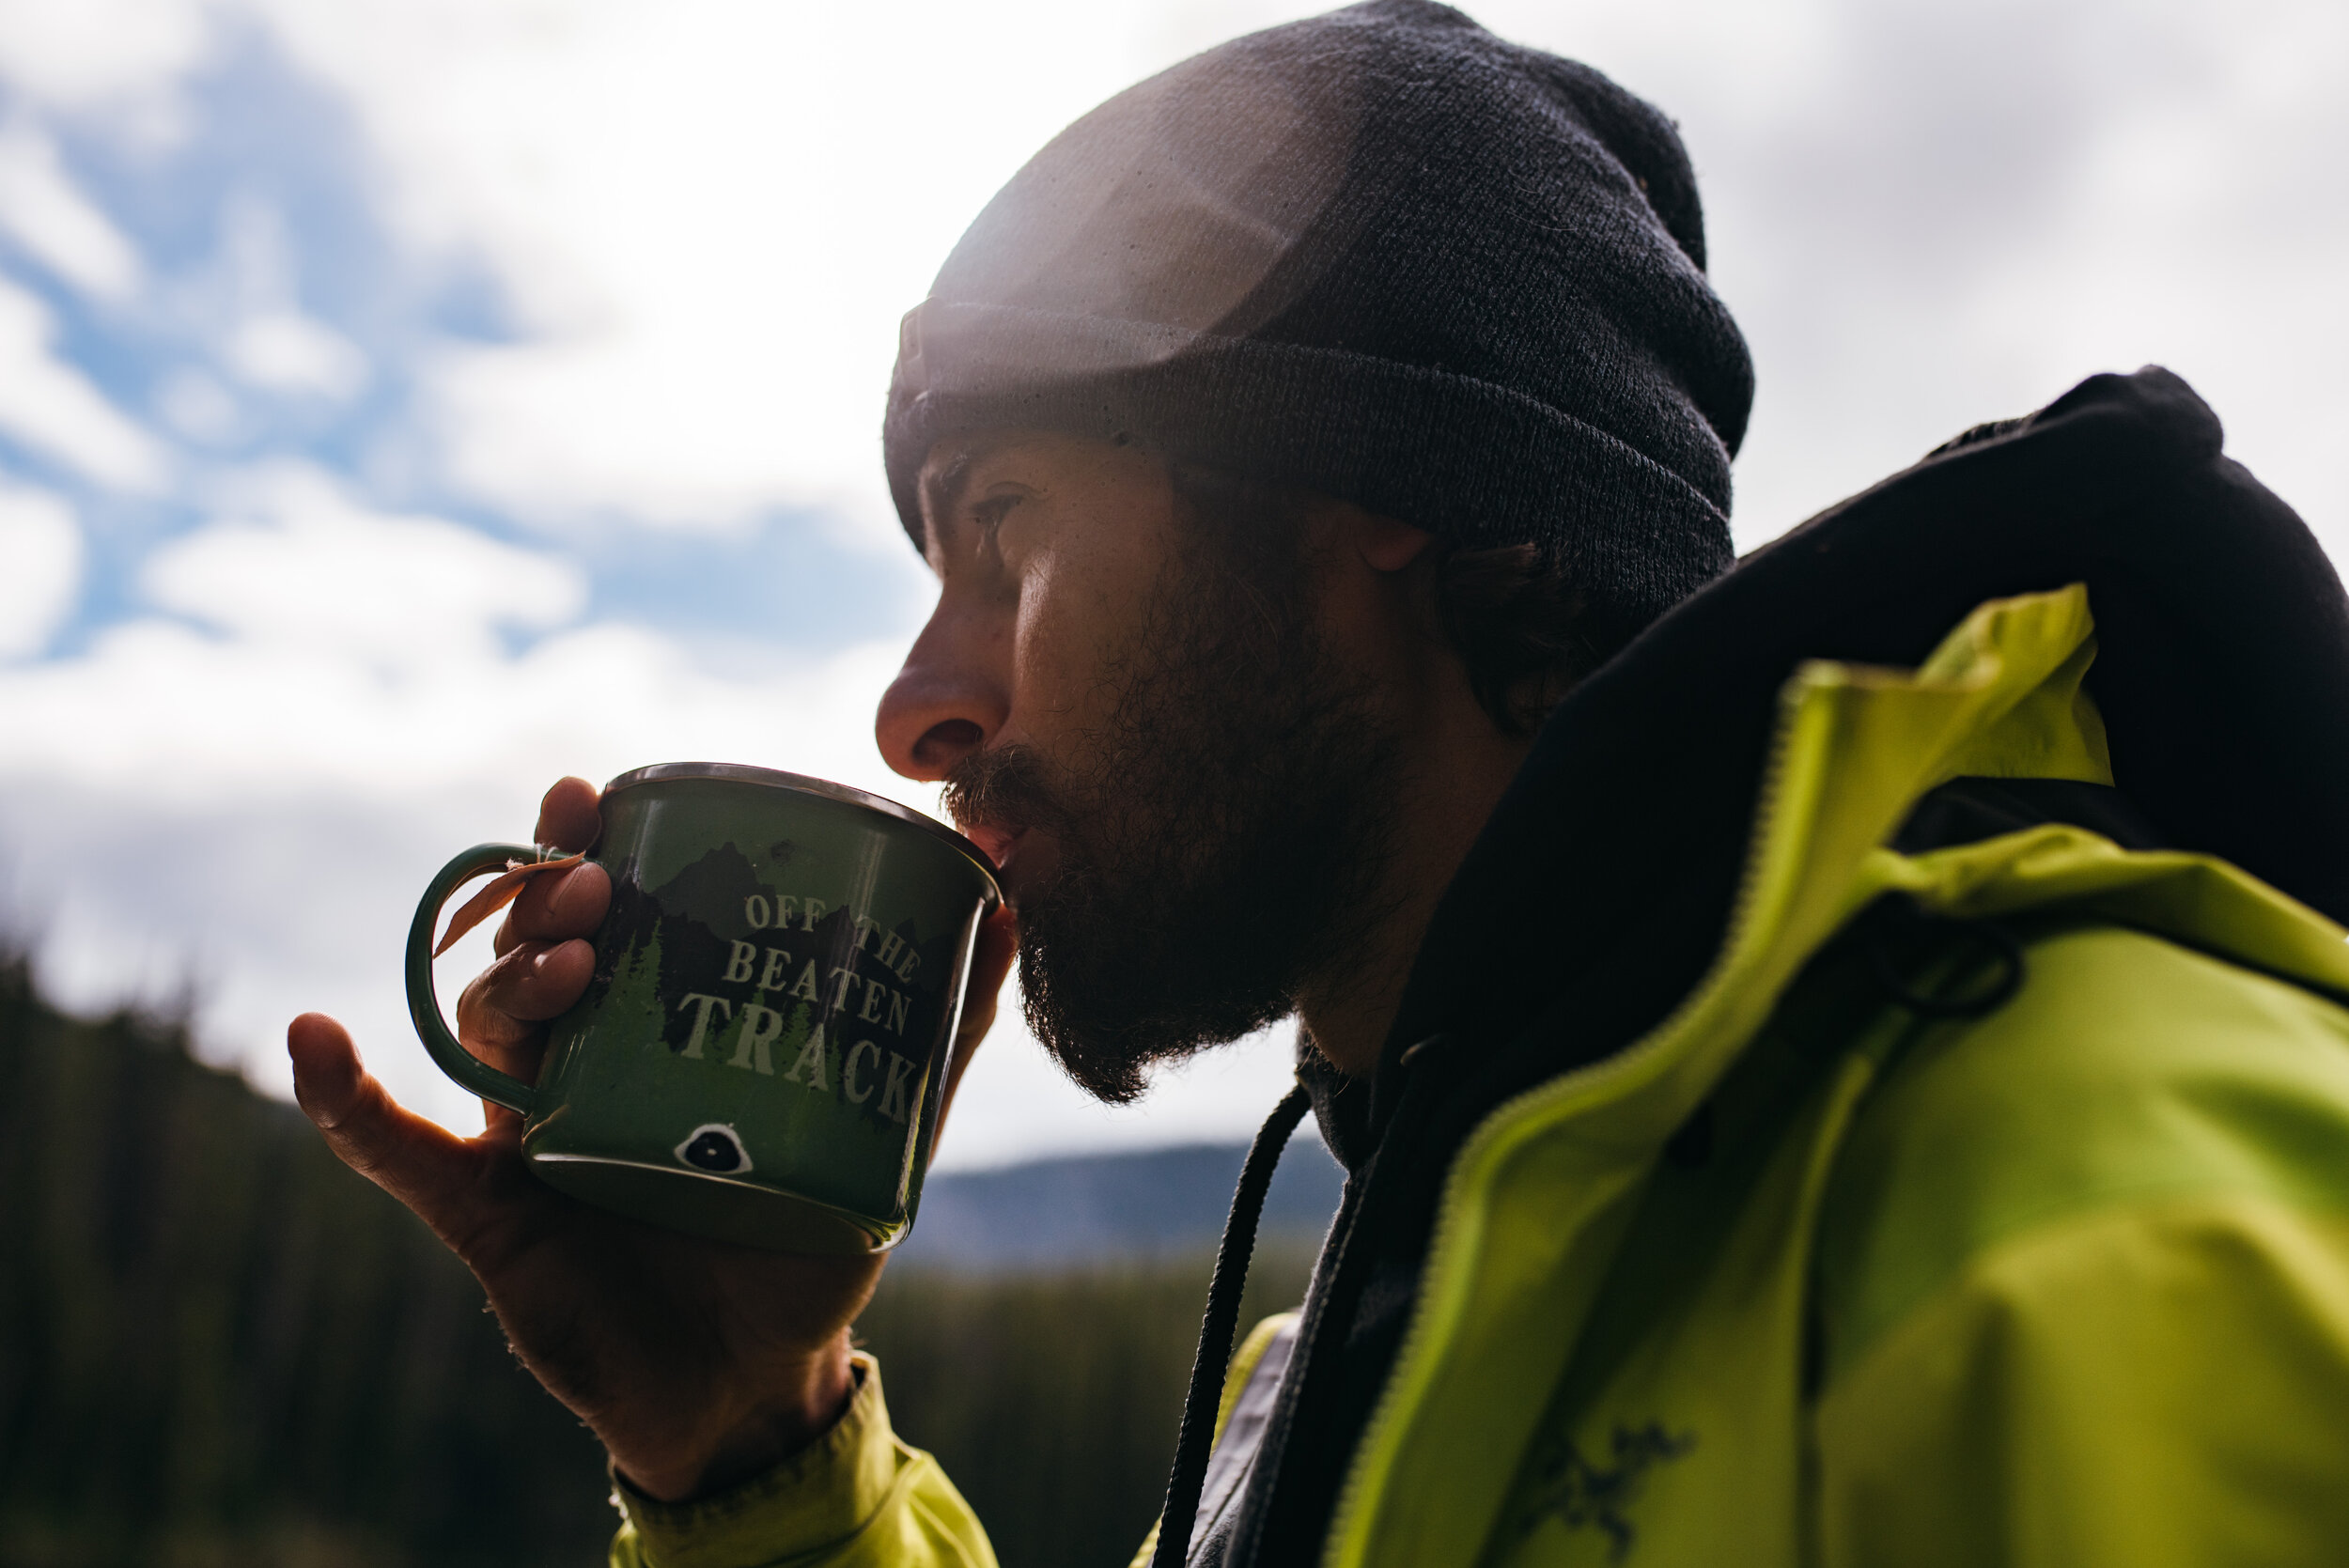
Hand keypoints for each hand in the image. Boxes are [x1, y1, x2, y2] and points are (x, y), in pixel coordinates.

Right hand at [289, 776, 1018, 1500]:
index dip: (584, 844)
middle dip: (547, 901)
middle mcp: (580, 1058)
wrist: (755, 1380)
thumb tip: (1009, 908)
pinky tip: (309, 1040)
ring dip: (501, 981)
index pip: (604, 910)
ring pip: (480, 1023)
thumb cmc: (804, 1239)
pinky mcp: (485, 1209)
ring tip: (560, 971)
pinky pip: (393, 1148)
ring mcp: (524, 1126)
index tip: (597, 793)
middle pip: (531, 948)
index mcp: (655, 1022)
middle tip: (590, 888)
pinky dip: (342, 1098)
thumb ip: (937, 1031)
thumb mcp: (883, 1128)